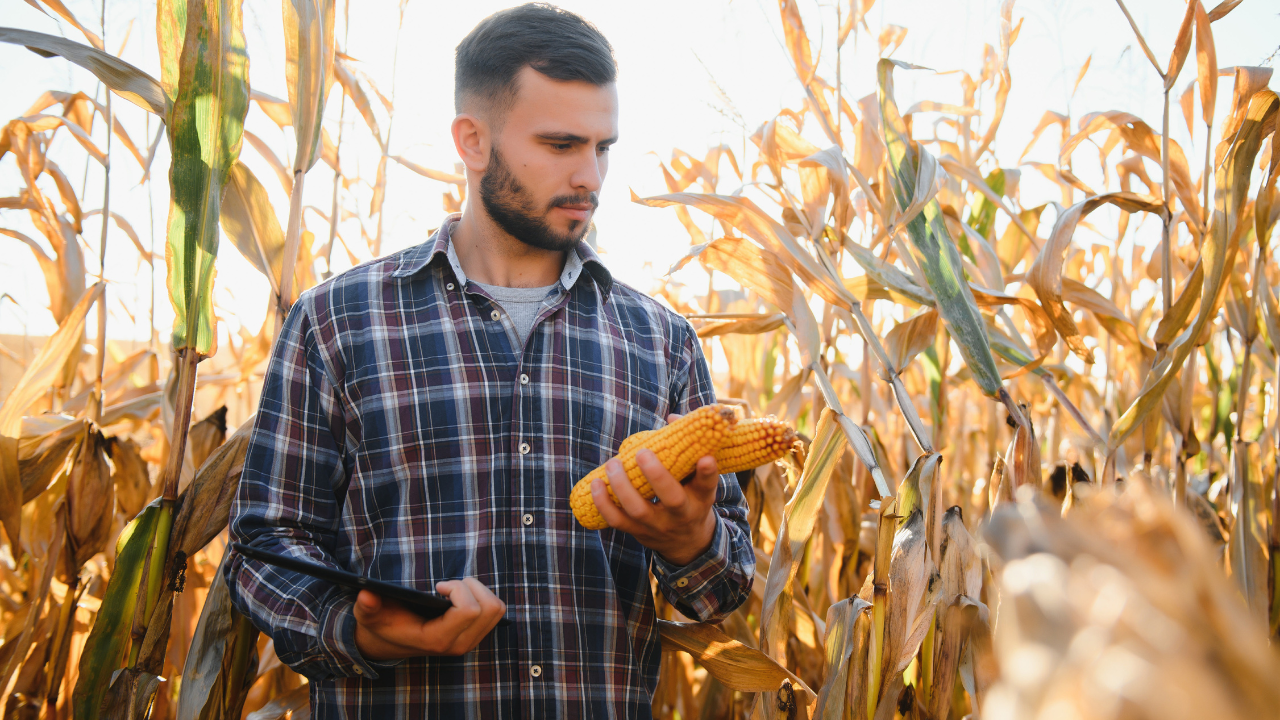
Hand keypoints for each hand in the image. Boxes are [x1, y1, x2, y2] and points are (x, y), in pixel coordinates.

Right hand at [353, 577, 505, 660]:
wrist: (389, 643)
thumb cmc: (382, 623)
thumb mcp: (369, 615)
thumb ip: (367, 606)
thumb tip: (366, 595)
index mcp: (436, 640)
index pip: (470, 611)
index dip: (459, 590)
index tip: (438, 586)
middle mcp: (458, 645)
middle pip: (490, 608)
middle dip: (472, 587)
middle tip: (448, 585)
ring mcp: (468, 642)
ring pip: (496, 610)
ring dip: (480, 591)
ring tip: (455, 590)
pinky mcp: (475, 636)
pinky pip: (495, 612)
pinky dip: (484, 597)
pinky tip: (461, 597)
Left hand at [591, 413, 719, 565]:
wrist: (687, 543)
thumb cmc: (690, 498)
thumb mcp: (696, 480)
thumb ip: (688, 450)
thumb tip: (671, 418)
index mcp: (700, 498)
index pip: (707, 484)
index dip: (707, 472)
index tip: (705, 457)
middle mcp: (682, 514)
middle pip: (672, 499)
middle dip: (656, 476)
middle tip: (642, 453)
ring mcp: (658, 526)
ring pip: (639, 510)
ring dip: (622, 486)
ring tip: (613, 464)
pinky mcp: (638, 532)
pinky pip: (617, 521)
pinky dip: (603, 504)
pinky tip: (596, 484)